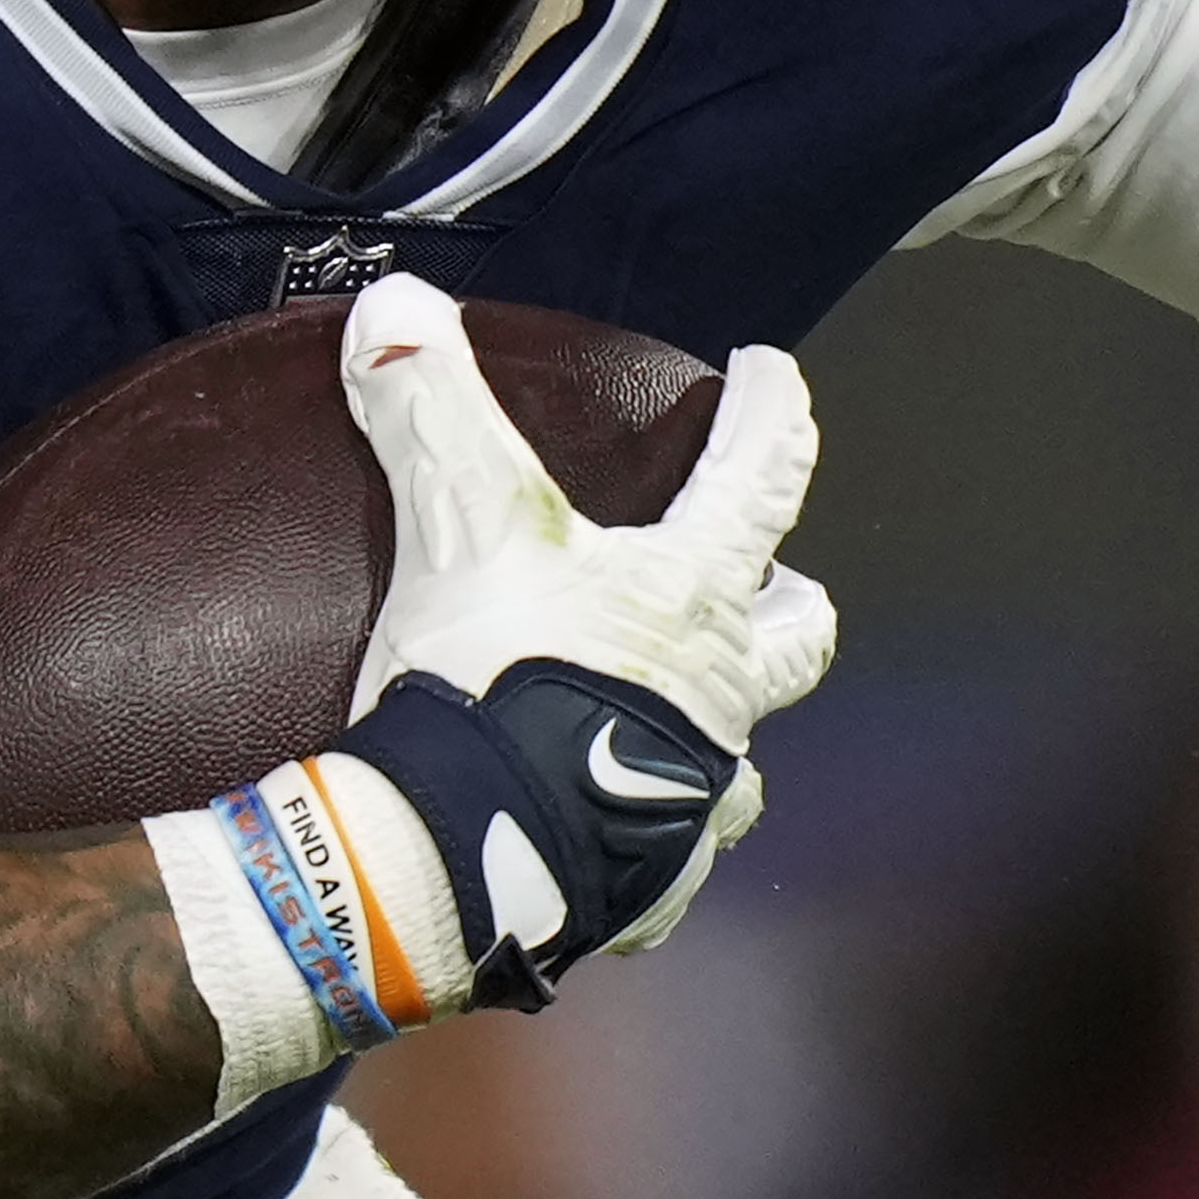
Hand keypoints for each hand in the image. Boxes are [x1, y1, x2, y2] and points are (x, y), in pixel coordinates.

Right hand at [333, 274, 840, 1001]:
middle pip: (801, 637)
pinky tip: (596, 837)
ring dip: (717, 734)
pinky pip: (664, 868)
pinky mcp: (647, 887)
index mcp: (690, 598)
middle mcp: (720, 697)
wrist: (460, 852)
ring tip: (663, 723)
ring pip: (743, 765)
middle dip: (786, 602)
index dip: (773, 414)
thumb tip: (397, 311)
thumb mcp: (457, 526)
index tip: (771, 375)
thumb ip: (432, 412)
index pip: (764, 477)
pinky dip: (638, 844)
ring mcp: (693, 800)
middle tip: (755, 581)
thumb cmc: (487, 679)